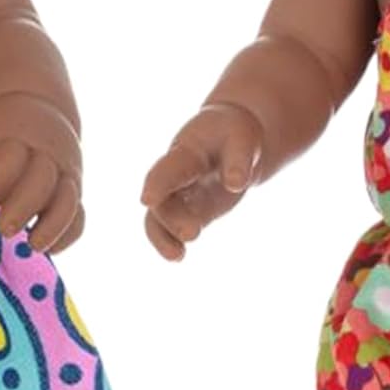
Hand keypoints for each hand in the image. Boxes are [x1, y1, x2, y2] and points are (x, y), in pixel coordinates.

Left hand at [0, 92, 82, 253]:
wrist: (41, 119)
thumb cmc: (1, 134)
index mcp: (19, 140)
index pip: (13, 159)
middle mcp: (47, 158)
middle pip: (43, 181)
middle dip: (24, 207)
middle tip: (4, 229)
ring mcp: (64, 178)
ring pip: (67, 201)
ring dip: (53, 226)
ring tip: (34, 245)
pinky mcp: (73, 196)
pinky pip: (78, 218)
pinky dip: (67, 235)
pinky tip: (49, 249)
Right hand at [141, 102, 264, 259]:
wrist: (231, 136)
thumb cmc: (234, 132)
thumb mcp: (242, 137)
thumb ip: (238, 160)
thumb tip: (235, 185)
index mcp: (186, 152)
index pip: (169, 168)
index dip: (158, 183)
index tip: (148, 200)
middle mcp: (176, 175)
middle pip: (164, 199)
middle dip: (172, 218)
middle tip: (193, 233)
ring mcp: (181, 194)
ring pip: (161, 218)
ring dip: (165, 236)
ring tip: (177, 256)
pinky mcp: (193, 210)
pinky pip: (174, 228)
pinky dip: (172, 242)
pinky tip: (177, 256)